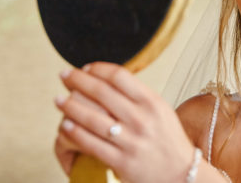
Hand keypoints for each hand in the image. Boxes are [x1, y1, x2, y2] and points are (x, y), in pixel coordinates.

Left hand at [54, 62, 195, 182]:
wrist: (181, 174)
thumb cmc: (167, 138)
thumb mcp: (160, 109)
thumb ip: (137, 95)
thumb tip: (106, 78)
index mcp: (151, 102)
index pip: (119, 76)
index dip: (98, 69)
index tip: (85, 68)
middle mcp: (141, 119)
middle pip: (102, 93)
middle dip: (77, 81)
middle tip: (64, 75)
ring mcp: (131, 141)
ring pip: (92, 118)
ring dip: (70, 106)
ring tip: (58, 100)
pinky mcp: (122, 162)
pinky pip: (92, 144)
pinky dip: (75, 132)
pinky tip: (65, 124)